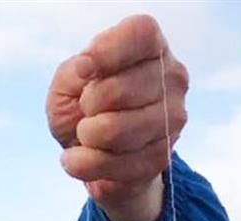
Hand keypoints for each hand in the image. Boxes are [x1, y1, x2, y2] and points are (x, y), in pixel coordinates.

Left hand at [46, 14, 188, 220]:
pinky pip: (113, 164)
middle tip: (87, 110)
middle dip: (87, 106)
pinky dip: (85, 165)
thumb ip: (73, 70)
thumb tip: (85, 66)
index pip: (139, 35)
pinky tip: (81, 159)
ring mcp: (172, 120)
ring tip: (85, 135)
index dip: (106, 52)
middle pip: (118, 90)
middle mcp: (172, 78)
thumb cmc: (82, 108)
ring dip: (86, 137)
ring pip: (115, 131)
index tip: (83, 69)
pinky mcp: (161, 157)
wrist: (96, 156)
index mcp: (152, 46)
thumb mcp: (68, 82)